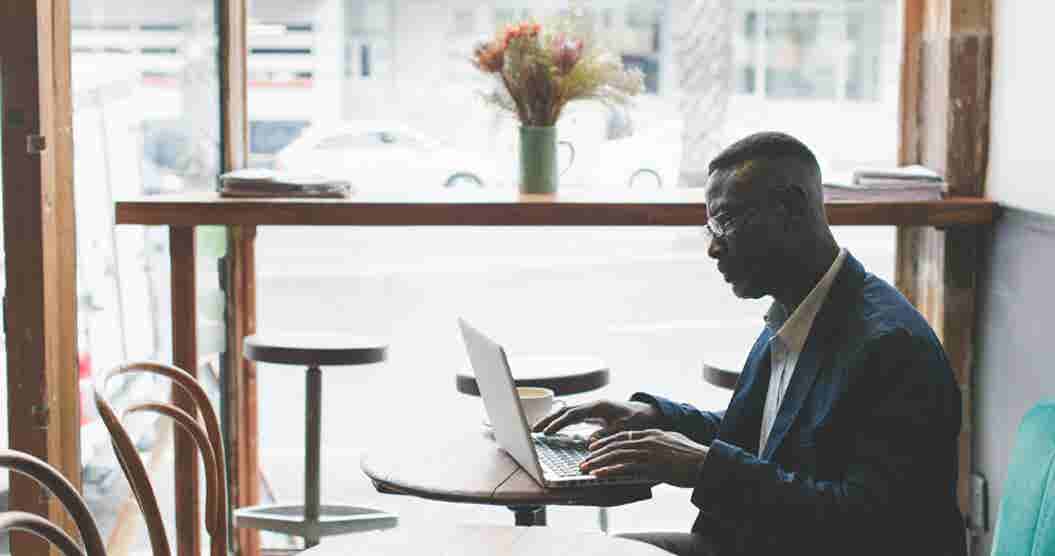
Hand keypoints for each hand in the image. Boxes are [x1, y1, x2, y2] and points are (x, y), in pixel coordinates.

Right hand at [532, 399, 661, 441]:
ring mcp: (590, 408)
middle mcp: (591, 405)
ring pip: (566, 412)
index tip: (547, 432)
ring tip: (537, 429)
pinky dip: (560, 420)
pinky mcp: (591, 413)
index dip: (558, 423)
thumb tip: (590, 442)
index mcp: (598, 407)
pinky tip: (552, 428)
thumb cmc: (636, 420)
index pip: (572, 415)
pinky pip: (571, 416)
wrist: (646, 412)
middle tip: (534, 430)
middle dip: (548, 420)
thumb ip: (607, 434)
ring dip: (552, 419)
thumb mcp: (624, 428)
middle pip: (565, 411)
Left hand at [579, 429, 708, 487]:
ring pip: (616, 455)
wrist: (706, 463)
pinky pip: (625, 467)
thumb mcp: (674, 443)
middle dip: (596, 454)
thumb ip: (660, 444)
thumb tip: (652, 449)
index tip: (593, 447)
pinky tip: (599, 475)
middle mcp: (648, 440)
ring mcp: (649, 452)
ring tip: (585, 469)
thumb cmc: (694, 457)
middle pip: (615, 445)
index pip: (622, 436)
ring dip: (598, 462)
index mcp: (652, 434)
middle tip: (583, 461)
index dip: (605, 441)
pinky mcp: (651, 466)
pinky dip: (610, 470)